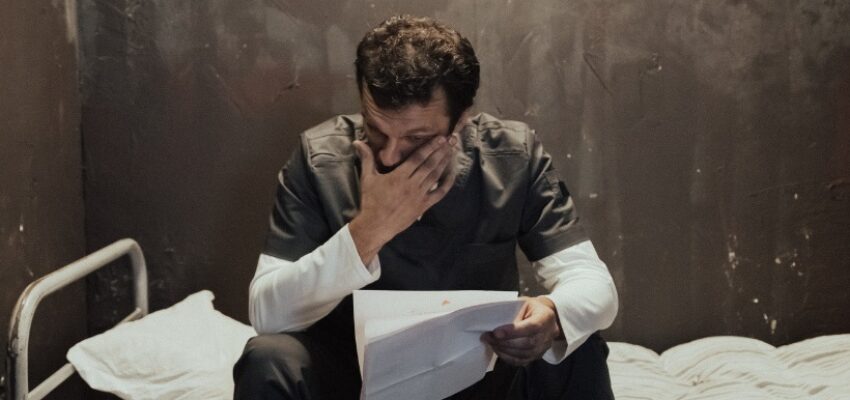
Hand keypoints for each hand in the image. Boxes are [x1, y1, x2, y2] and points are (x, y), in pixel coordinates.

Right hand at [349, 135, 457, 263]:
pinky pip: (439, 193)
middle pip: (429, 165)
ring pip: (435, 176)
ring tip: (452, 152)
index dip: (429, 147)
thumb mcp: (367, 178)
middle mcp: (411, 184)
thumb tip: (357, 142)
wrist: (375, 226)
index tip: (439, 138)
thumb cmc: (371, 201)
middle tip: (451, 140)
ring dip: (444, 163)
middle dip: (440, 151)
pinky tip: (452, 174)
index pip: (418, 158)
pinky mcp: (423, 206)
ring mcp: (419, 195)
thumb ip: (366, 158)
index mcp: (399, 176)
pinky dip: (447, 183)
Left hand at [481, 296, 562, 365]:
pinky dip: (508, 357)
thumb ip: (513, 312)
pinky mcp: (537, 356)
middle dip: (505, 342)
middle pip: (527, 343)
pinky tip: (498, 349)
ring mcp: (544, 347)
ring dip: (504, 350)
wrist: (543, 316)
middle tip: (489, 337)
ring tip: (491, 342)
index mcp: (546, 317)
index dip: (514, 331)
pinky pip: (522, 361)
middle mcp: (548, 334)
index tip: (496, 333)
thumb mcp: (523, 303)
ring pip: (524, 354)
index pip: (531, 327)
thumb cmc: (530, 308)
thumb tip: (495, 323)